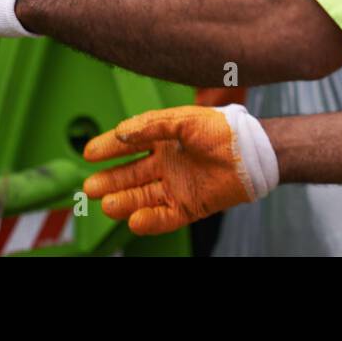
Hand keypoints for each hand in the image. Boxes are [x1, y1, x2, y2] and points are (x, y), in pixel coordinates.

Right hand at [82, 104, 278, 234]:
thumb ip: (152, 125)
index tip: (88, 153)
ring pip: (142, 198)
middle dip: (109, 181)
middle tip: (90, 187)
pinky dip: (150, 221)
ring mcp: (175, 186)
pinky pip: (164, 217)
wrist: (253, 152)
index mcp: (162, 140)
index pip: (128, 146)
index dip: (108, 148)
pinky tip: (135, 220)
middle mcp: (165, 164)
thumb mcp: (184, 119)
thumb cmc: (221, 129)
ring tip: (107, 204)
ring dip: (124, 202)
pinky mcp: (189, 206)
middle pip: (130, 176)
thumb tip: (121, 133)